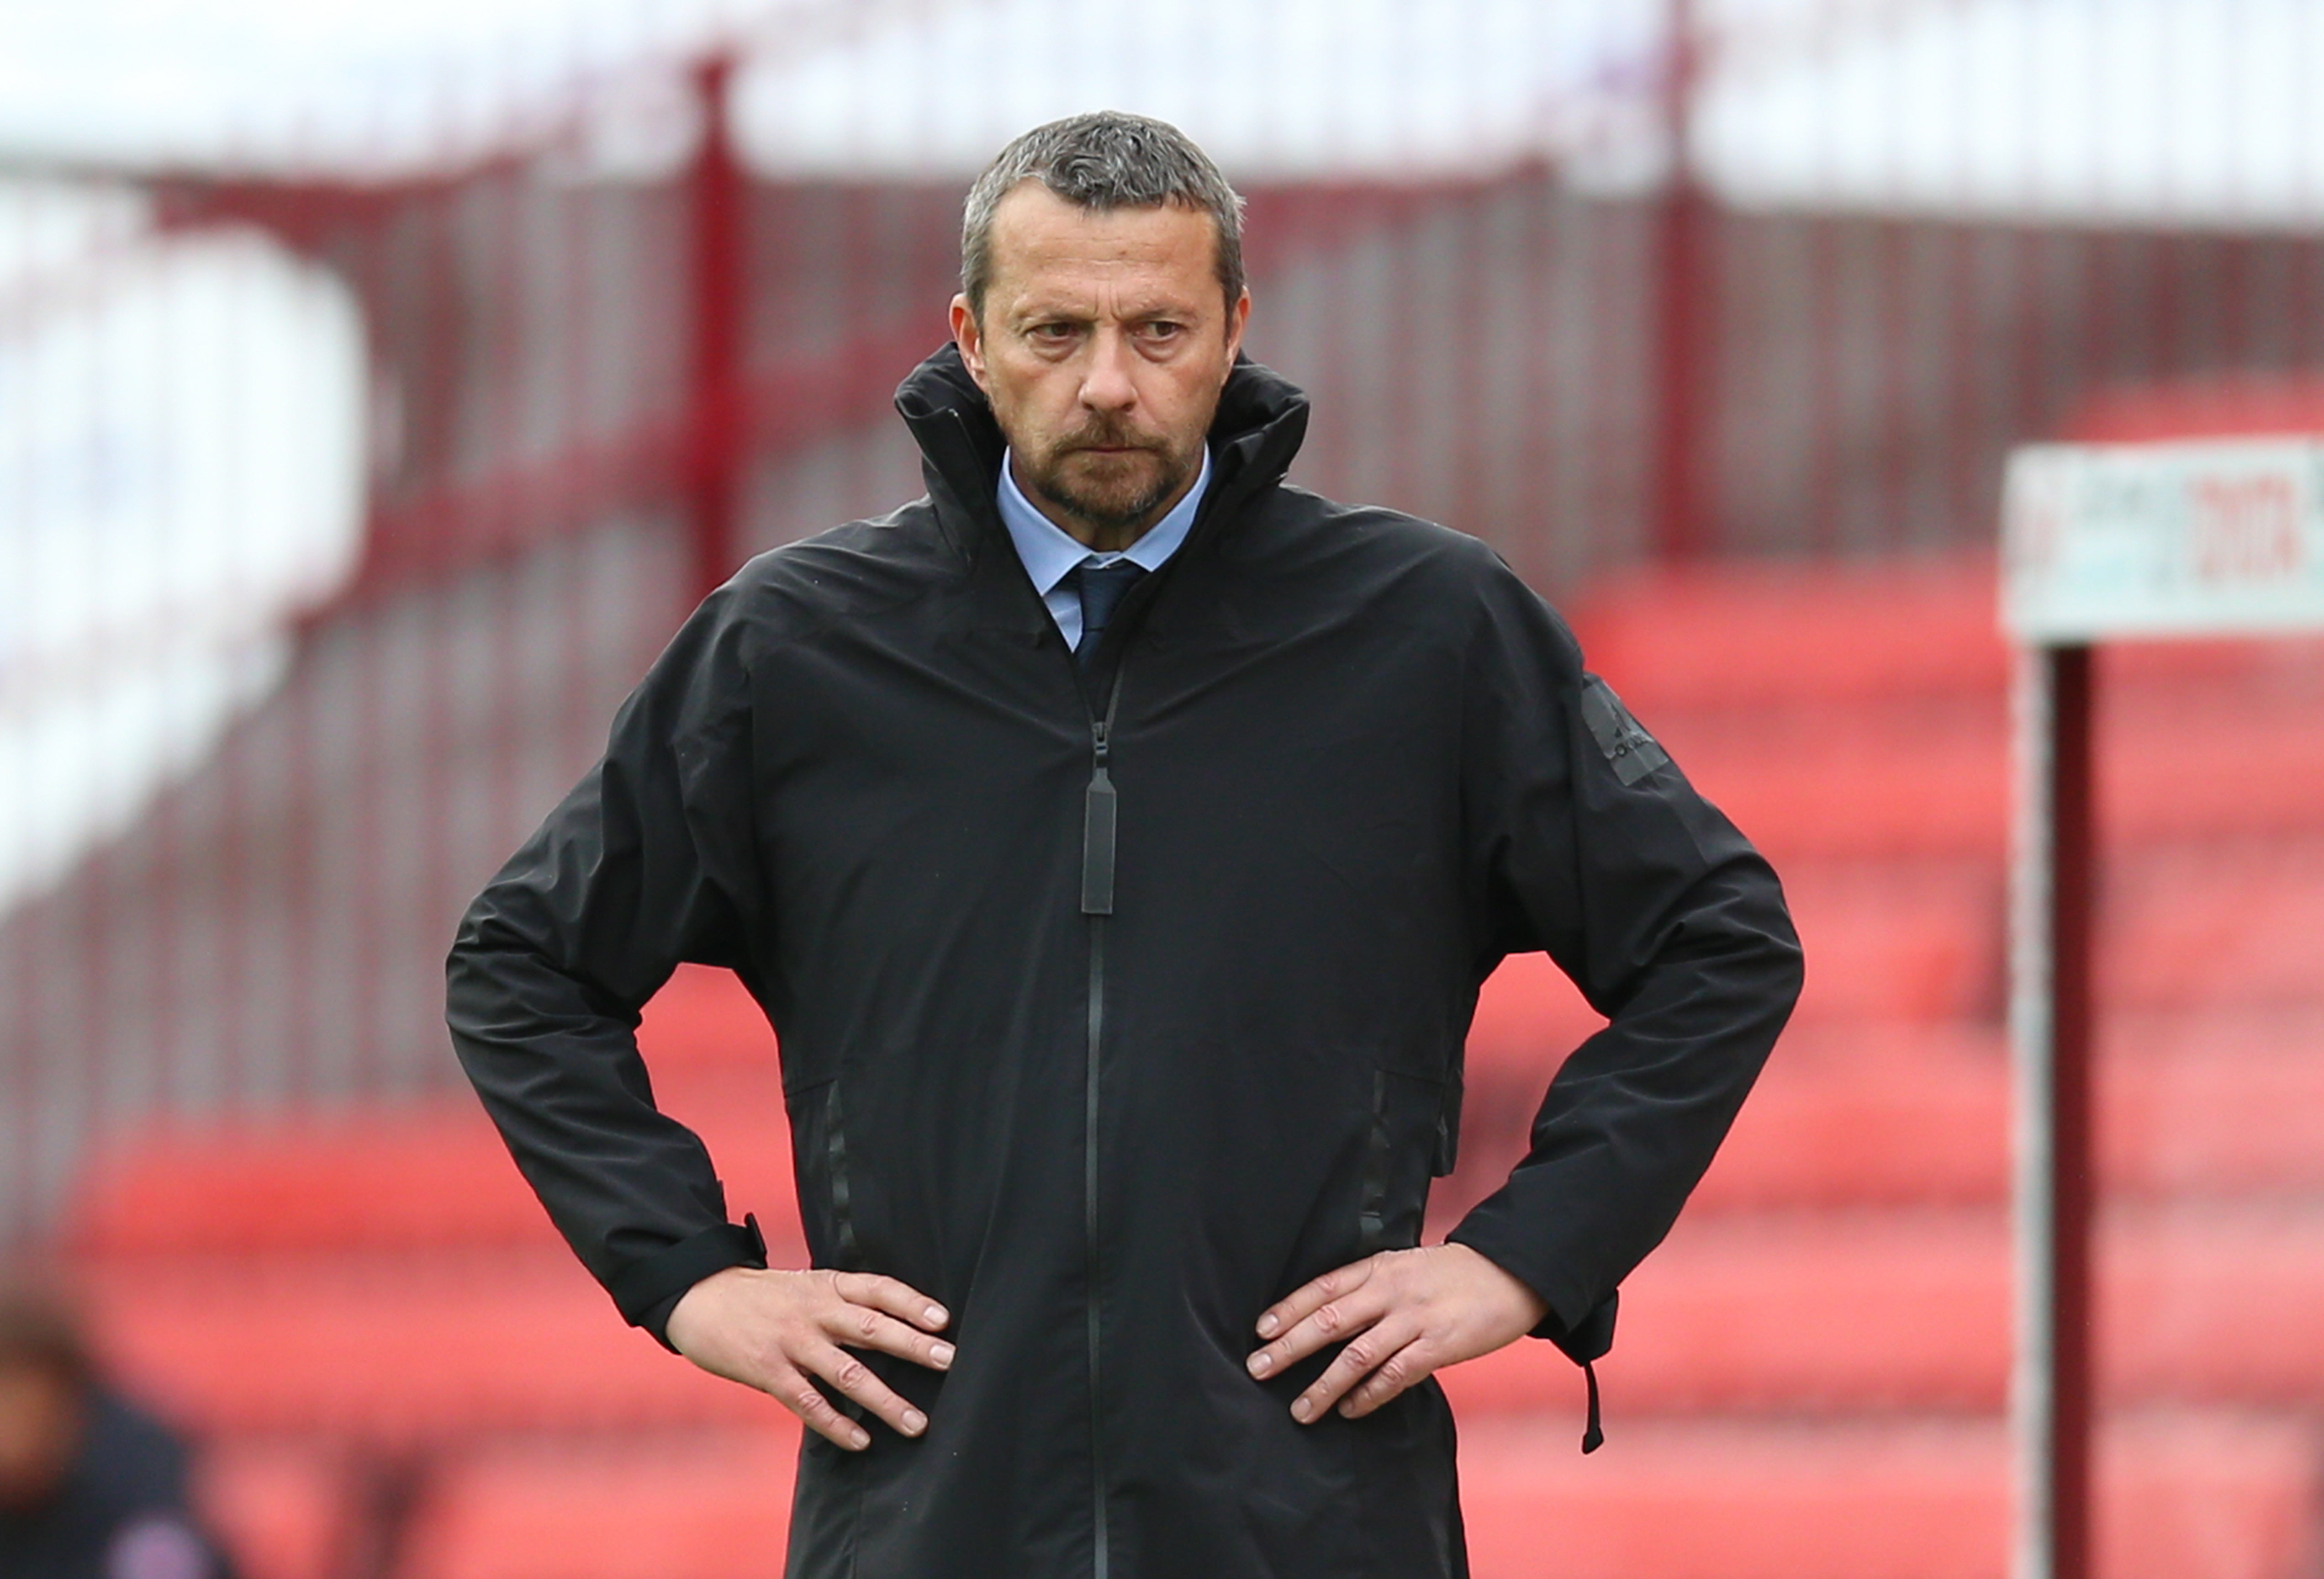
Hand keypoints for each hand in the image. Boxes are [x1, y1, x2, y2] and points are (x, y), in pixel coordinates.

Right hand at [666, 1265, 952, 1449]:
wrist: (700, 1296)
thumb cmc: (764, 1296)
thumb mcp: (807, 1287)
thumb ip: (844, 1305)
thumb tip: (892, 1328)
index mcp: (827, 1286)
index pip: (878, 1289)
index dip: (911, 1303)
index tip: (943, 1320)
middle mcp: (814, 1311)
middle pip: (870, 1328)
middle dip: (912, 1346)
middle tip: (949, 1362)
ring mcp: (791, 1342)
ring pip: (847, 1372)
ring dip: (884, 1400)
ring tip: (916, 1423)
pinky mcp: (768, 1371)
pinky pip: (808, 1402)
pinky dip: (836, 1424)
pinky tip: (861, 1441)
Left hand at [1245, 1243, 1547, 1422]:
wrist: (1508, 1272)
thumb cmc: (1450, 1273)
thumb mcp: (1404, 1266)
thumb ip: (1368, 1286)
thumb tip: (1324, 1313)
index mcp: (1378, 1268)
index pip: (1322, 1287)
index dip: (1288, 1308)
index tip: (1260, 1330)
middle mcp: (1390, 1292)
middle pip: (1329, 1321)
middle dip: (1289, 1347)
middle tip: (1258, 1369)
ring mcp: (1413, 1320)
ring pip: (1356, 1356)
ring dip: (1324, 1385)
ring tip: (1300, 1409)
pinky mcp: (1437, 1347)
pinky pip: (1394, 1376)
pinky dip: (1368, 1395)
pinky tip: (1349, 1410)